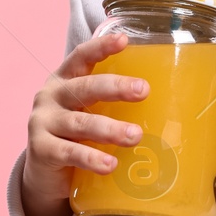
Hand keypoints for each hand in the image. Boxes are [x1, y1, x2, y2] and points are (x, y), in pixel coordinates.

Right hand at [22, 32, 149, 215]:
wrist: (45, 175)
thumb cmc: (78, 136)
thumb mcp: (91, 113)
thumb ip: (115, 106)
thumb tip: (175, 108)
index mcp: (65, 80)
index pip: (81, 57)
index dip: (101, 47)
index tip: (124, 40)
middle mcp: (51, 97)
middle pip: (85, 87)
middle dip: (115, 88)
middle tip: (143, 90)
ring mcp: (42, 123)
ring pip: (80, 123)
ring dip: (109, 129)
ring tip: (135, 136)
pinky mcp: (41, 151)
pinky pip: (69, 153)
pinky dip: (91, 158)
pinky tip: (110, 164)